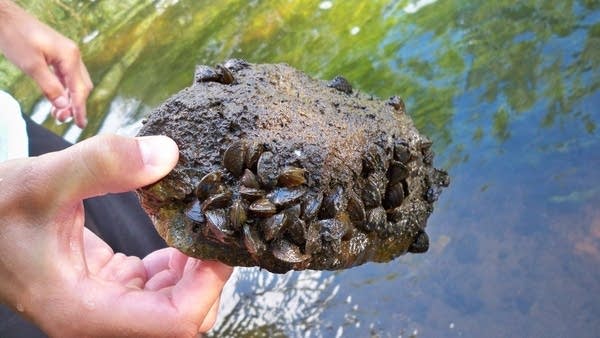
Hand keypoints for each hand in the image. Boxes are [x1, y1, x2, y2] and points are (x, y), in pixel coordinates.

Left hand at [0, 0, 92, 127]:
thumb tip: (64, 106)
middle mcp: (72, 55)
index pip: (79, 89)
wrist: (4, 17)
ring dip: (69, 99)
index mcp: (70, 57)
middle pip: (81, 86)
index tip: (80, 125)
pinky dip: (63, 89)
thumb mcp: (31, 66)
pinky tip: (56, 98)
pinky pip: (66, 76)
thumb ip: (50, 87)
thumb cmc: (15, 37)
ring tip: (57, 113)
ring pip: (74, 82)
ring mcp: (66, 54)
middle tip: (61, 120)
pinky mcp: (58, 54)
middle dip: (74, 105)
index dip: (79, 109)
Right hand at [0, 134, 232, 336]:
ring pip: (174, 307)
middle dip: (208, 279)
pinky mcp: (110, 288)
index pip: (173, 322)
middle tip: (215, 230)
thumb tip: (168, 155)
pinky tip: (177, 232)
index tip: (219, 242)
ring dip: (195, 271)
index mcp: (83, 311)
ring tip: (200, 225)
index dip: (207, 286)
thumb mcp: (45, 179)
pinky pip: (158, 288)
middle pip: (182, 320)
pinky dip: (178, 265)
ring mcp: (106, 306)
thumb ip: (104, 164)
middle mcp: (98, 319)